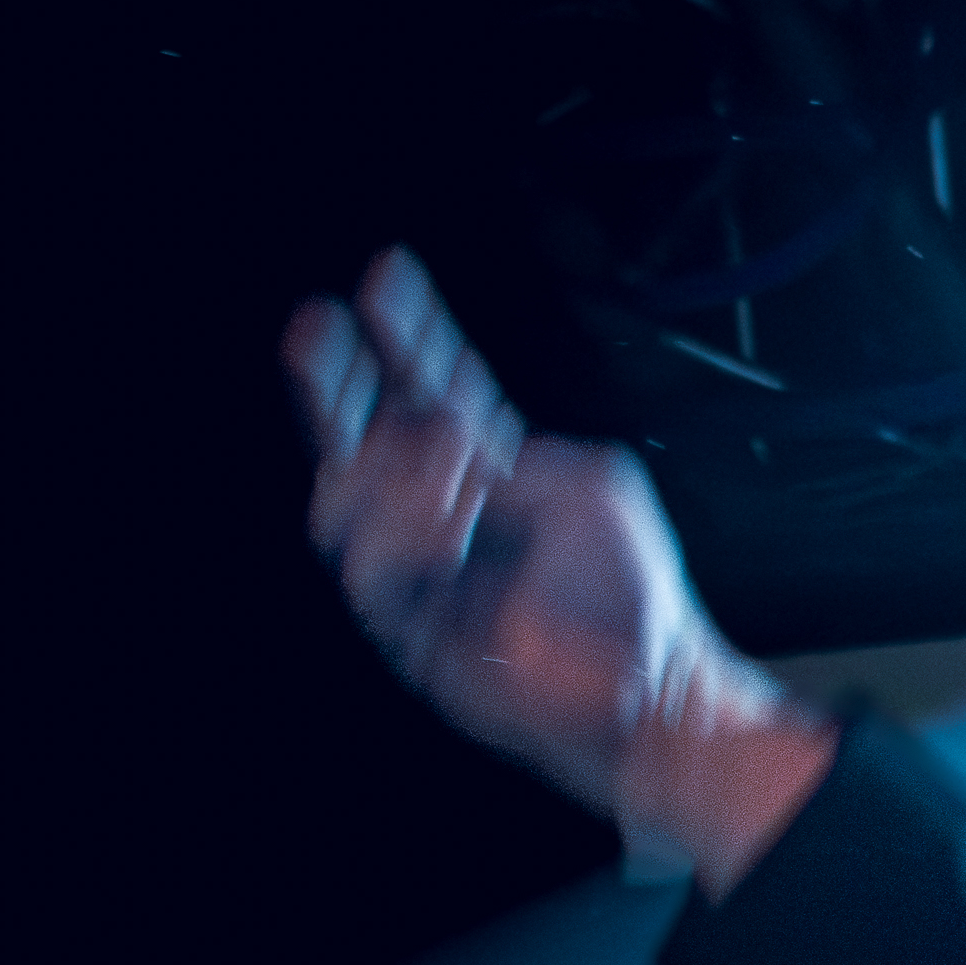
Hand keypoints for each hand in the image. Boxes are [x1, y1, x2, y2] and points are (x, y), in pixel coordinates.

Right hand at [279, 251, 832, 886]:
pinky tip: (448, 526)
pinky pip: (373, 563)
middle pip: (361, 430)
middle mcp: (444, 510)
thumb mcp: (593, 486)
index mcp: (492, 468)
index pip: (431, 388)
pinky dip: (406, 534)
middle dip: (334, 377)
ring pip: (349, 494)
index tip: (385, 277)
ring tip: (456, 477)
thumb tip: (446, 433)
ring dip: (396, 474)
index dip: (407, 333)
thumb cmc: (637, 597)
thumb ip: (517, 450)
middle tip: (315, 328)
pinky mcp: (409, 620)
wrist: (650, 687)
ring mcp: (420, 564)